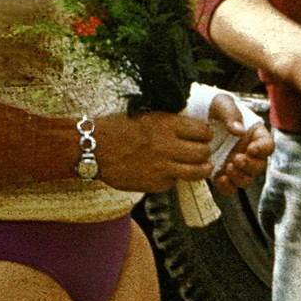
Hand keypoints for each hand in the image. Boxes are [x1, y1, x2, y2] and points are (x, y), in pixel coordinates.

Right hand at [92, 111, 214, 192]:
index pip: (204, 131)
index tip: (203, 136)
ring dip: (201, 169)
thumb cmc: (119, 129)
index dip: (206, 134)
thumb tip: (196, 130)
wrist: (93, 148)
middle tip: (202, 153)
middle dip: (206, 153)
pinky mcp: (154, 184)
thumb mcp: (149, 116)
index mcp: (168, 125)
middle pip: (204, 152)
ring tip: (199, 167)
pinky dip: (173, 178)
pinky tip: (166, 172)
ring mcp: (162, 167)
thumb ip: (173, 124)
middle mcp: (167, 146)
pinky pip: (174, 182)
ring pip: (197, 172)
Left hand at [208, 92, 272, 193]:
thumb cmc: (210, 105)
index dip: (263, 149)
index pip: (267, 145)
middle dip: (250, 166)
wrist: (190, 115)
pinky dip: (227, 187)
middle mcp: (247, 151)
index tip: (251, 149)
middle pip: (260, 166)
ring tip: (227, 168)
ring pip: (247, 179)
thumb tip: (239, 131)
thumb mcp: (221, 103)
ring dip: (240, 177)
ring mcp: (234, 164)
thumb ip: (231, 114)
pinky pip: (230, 187)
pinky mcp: (221, 173)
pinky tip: (220, 179)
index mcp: (253, 134)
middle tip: (236, 159)